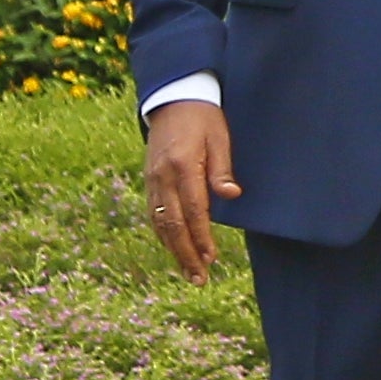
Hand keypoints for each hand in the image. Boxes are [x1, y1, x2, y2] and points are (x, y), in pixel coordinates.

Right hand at [142, 98, 237, 281]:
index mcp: (183, 166)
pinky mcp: (149, 181)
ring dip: (173, 250)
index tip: (211, 258)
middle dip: (186, 254)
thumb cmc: (204, 119)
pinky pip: (153, 213)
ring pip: (159, 223)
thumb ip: (223, 168)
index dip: (201, 237)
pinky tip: (173, 249)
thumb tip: (231, 195)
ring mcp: (152, 180)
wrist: (173, 100)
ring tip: (188, 272)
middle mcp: (162, 177)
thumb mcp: (220, 137)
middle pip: (173, 224)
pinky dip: (162, 234)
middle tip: (199, 278)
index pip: (194, 211)